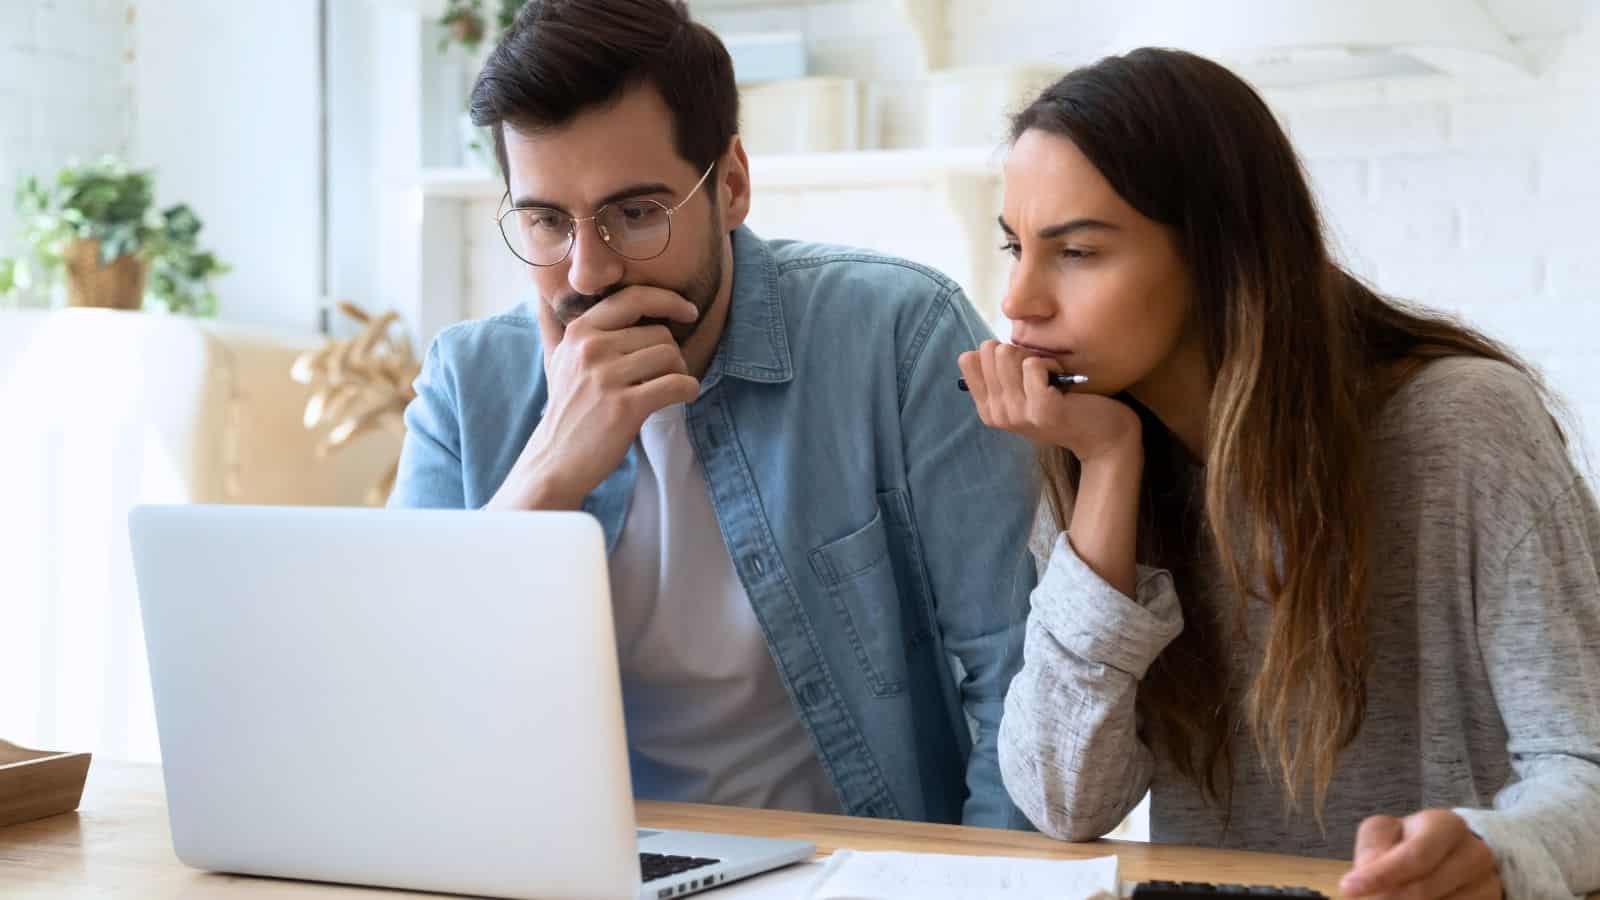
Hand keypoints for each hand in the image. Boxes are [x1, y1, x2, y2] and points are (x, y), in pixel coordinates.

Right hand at [486, 286, 700, 510]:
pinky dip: (689, 389)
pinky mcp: (624, 407)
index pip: (633, 298)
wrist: (555, 460)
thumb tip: (558, 294)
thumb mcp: (560, 361)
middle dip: (671, 353)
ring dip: (680, 372)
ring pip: (670, 355)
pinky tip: (684, 396)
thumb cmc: (567, 410)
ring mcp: (606, 377)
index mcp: (579, 331)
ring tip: (668, 388)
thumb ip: (571, 329)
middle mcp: (590, 348)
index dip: (668, 300)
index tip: (687, 311)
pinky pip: (676, 384)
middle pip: (659, 333)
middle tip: (665, 375)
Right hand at [956, 340, 1140, 462]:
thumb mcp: (1024, 395)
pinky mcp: (1041, 410)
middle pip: (989, 350)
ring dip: (1035, 356)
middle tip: (1040, 372)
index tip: (1020, 369)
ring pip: (1007, 353)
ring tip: (1051, 376)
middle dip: (1018, 351)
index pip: (968, 359)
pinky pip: (1033, 363)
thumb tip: (979, 350)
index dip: (997, 353)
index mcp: (988, 409)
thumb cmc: (1065, 406)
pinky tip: (1063, 380)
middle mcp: (997, 414)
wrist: (1102, 436)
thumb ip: (1000, 378)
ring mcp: (1017, 414)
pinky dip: (1052, 364)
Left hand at [1341, 810, 1501, 899]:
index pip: (1413, 856)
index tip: (1348, 889)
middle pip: (1425, 889)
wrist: (1458, 852)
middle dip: (1389, 898)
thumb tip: (1363, 880)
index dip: (1380, 876)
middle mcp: (1474, 854)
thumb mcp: (1387, 833)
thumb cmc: (1412, 840)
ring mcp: (1488, 883)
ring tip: (1387, 898)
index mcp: (1446, 826)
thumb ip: (1373, 851)